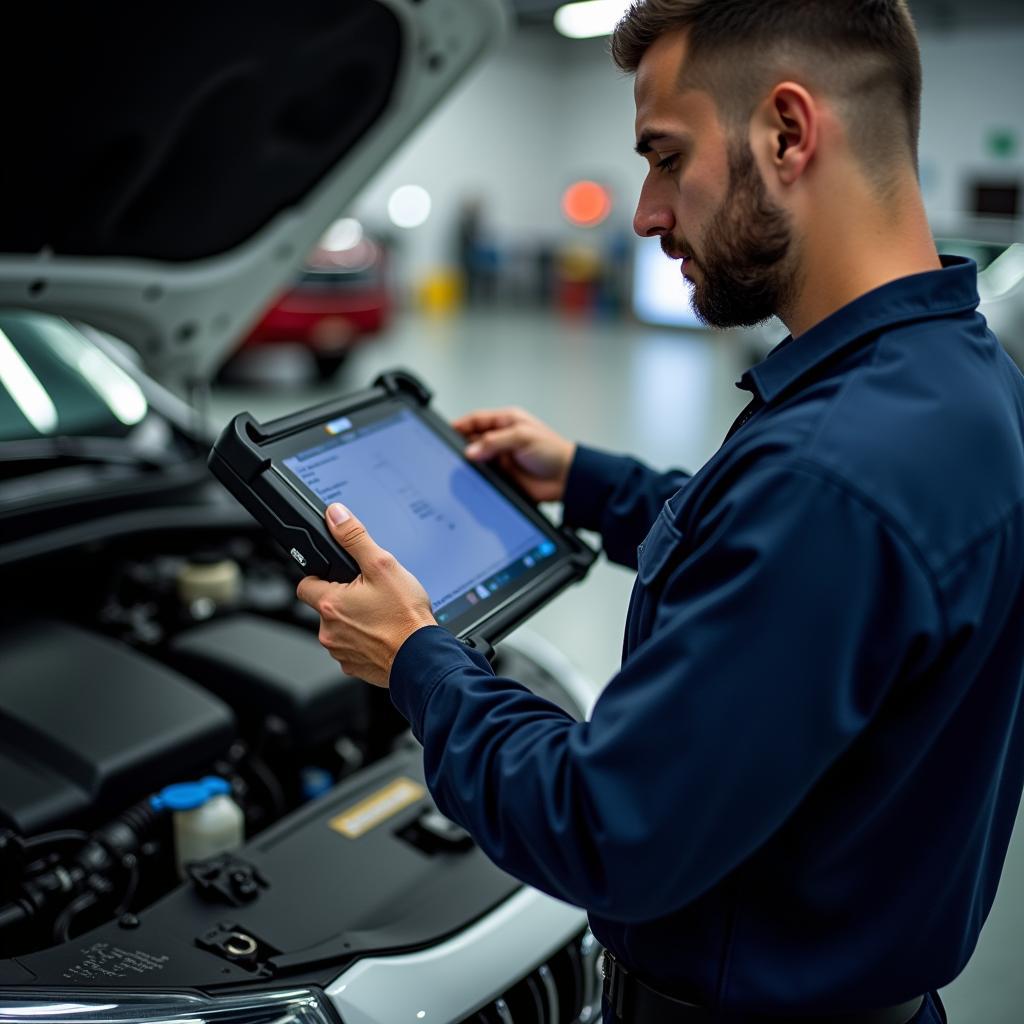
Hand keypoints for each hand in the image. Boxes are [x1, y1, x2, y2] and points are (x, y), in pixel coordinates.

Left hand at [296, 504, 435, 686]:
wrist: (423, 658)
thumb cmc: (405, 617)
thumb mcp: (383, 566)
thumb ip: (354, 537)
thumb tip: (335, 516)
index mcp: (331, 604)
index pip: (306, 584)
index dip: (322, 577)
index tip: (340, 577)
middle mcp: (329, 631)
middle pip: (326, 606)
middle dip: (345, 599)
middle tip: (372, 595)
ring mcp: (341, 651)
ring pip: (340, 628)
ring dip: (355, 621)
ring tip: (382, 615)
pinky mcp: (354, 666)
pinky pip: (353, 647)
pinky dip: (366, 640)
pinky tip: (385, 633)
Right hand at [452, 407, 575, 503]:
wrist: (567, 479)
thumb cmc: (554, 452)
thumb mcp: (522, 438)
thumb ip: (494, 442)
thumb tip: (471, 450)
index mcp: (507, 421)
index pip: (476, 419)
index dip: (461, 425)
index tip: (447, 432)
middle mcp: (502, 438)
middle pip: (473, 438)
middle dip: (462, 444)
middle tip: (454, 451)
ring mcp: (501, 457)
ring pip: (476, 458)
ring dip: (469, 462)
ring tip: (463, 465)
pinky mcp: (502, 475)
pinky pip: (483, 474)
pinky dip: (476, 476)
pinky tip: (473, 477)